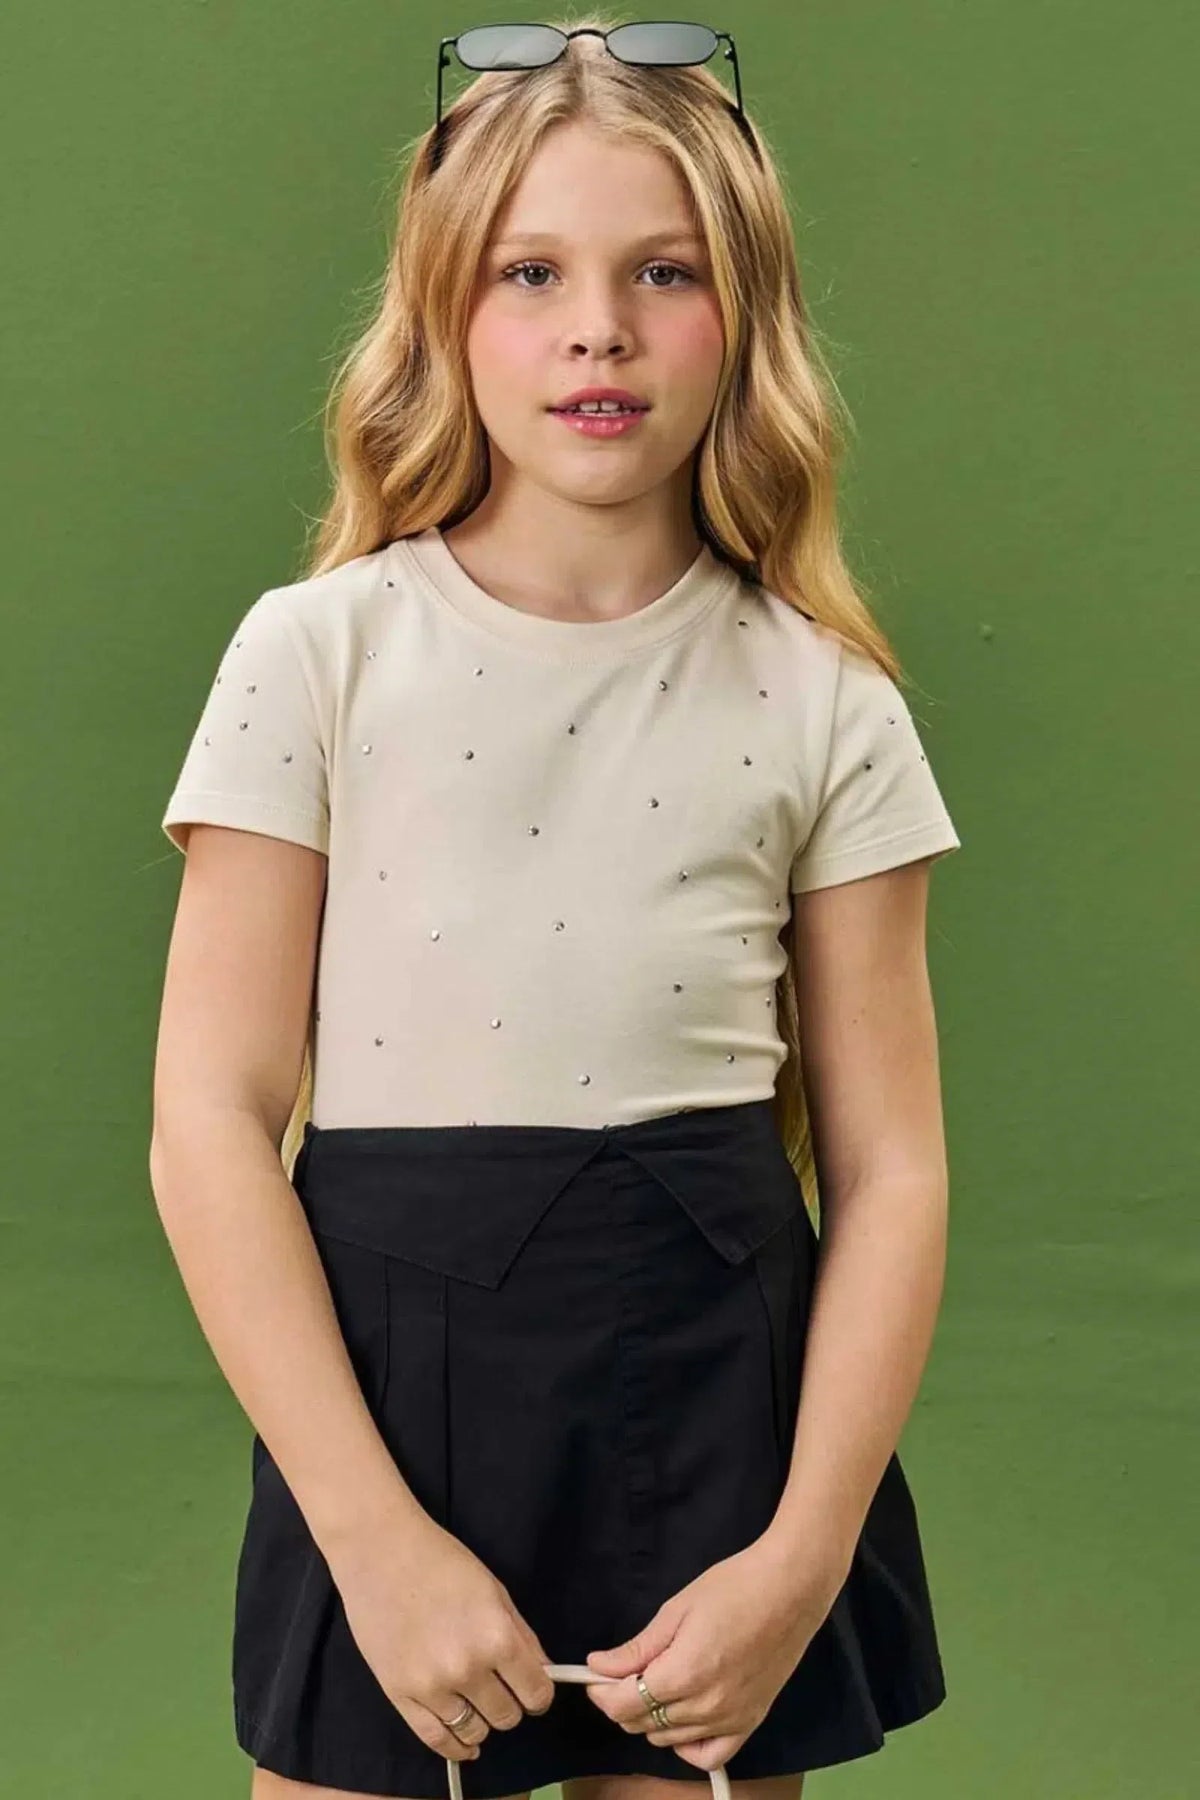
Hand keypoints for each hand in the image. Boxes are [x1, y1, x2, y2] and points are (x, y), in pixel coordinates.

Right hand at [328, 1507, 555, 1764]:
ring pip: (473, 1731)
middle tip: (500, 1687)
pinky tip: (465, 1744)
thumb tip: (542, 1674)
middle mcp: (467, 1668)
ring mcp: (430, 1686)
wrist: (381, 1551)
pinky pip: (434, 1738)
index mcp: (497, 1637)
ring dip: (482, 1722)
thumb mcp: (495, 1591)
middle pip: (507, 1717)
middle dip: (510, 1704)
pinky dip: (455, 1747)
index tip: (532, 1689)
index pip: (536, 1694)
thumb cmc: (442, 1561)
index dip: (539, 1694)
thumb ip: (523, 1637)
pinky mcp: (398, 1695)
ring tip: (477, 1704)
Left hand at [583, 1536, 848, 1770]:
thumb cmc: (733, 1587)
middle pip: (643, 1723)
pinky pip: (710, 1754)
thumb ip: (638, 1647)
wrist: (790, 1589)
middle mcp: (706, 1706)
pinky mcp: (751, 1722)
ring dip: (650, 1718)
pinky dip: (688, 1744)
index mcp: (684, 1673)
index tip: (594, 1675)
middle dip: (622, 1701)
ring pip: (670, 1739)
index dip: (601, 1691)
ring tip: (653, 1685)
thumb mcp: (676, 1610)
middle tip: (623, 1673)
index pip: (625, 1703)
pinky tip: (683, 1719)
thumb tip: (599, 1667)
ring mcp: (731, 1719)